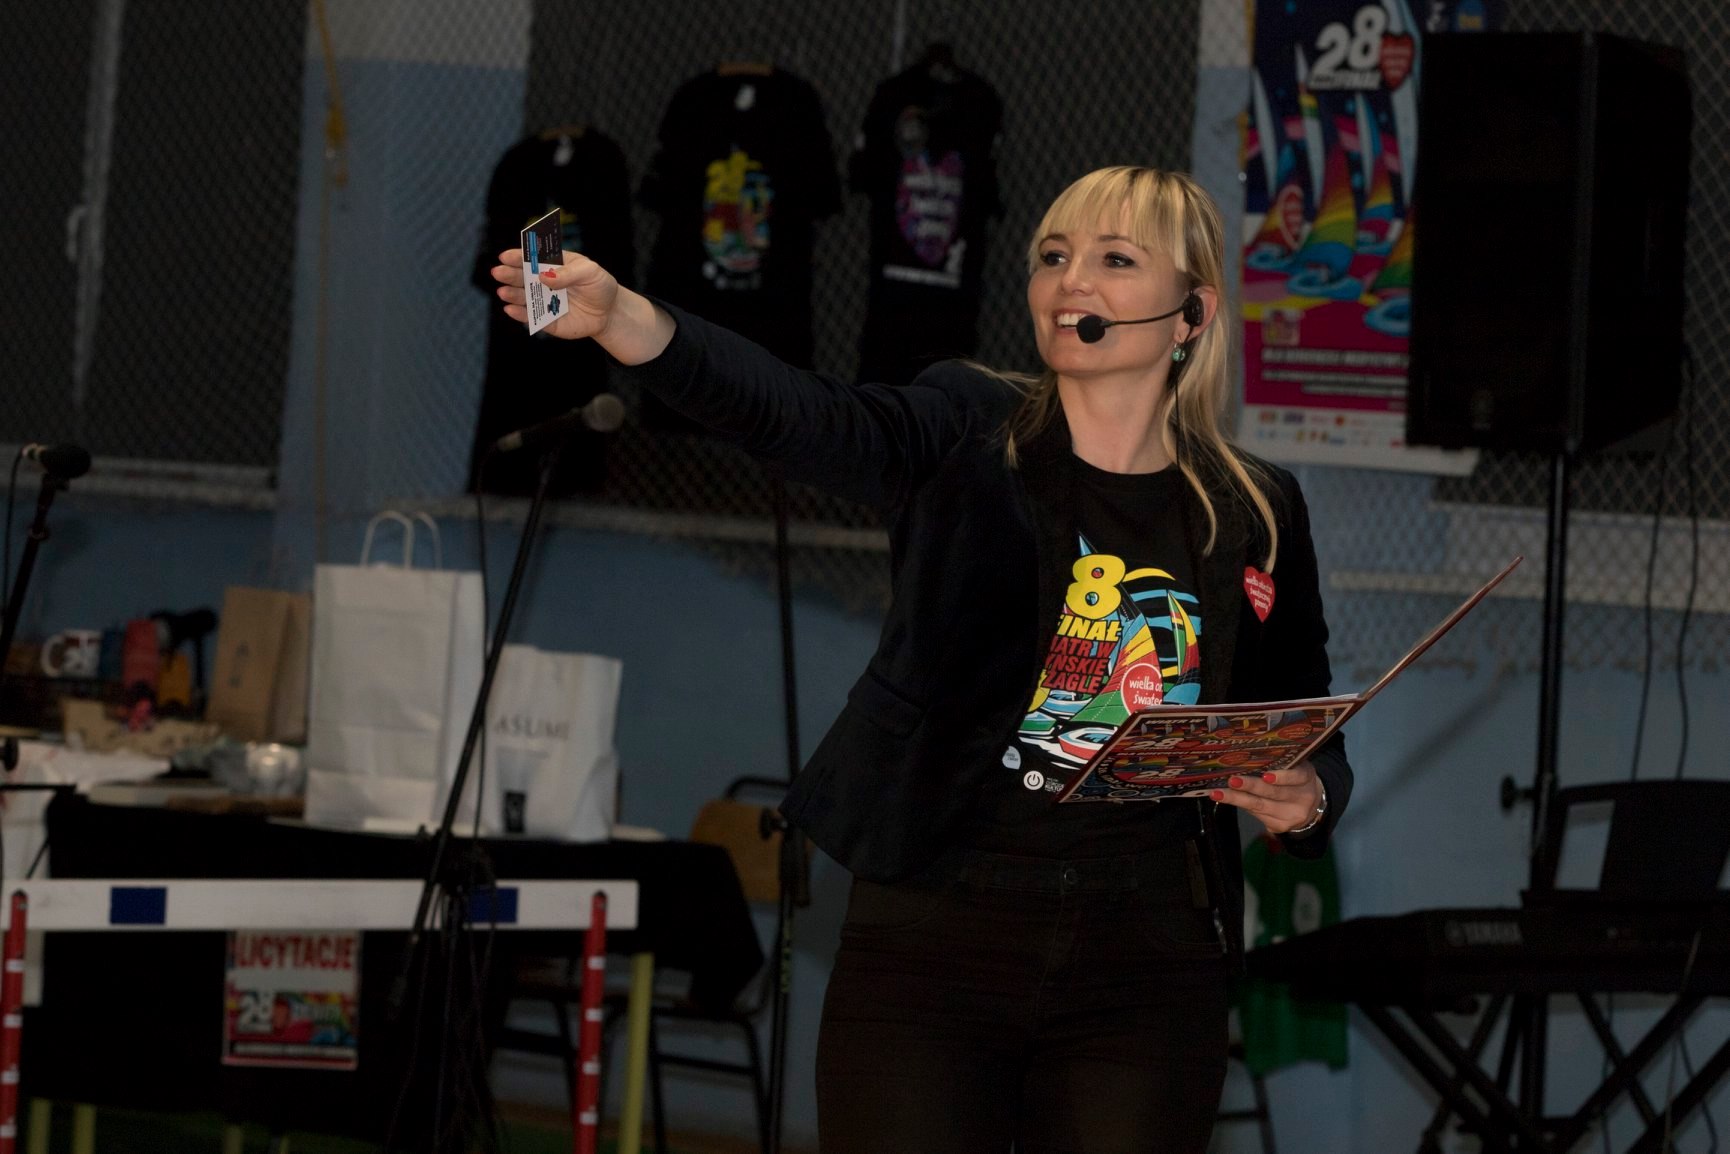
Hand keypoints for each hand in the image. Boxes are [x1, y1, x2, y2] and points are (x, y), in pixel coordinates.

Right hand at [490, 248, 618, 341]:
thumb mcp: (590, 272)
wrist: (610, 313)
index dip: (518, 256)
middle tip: (498, 272)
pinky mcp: (547, 321)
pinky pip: (532, 318)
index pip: (532, 258)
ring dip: (512, 294)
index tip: (505, 256)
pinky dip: (520, 314)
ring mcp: (544, 301)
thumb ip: (568, 273)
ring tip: (503, 292)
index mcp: (552, 264)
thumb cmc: (599, 286)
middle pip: (523, 277)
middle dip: (509, 274)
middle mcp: (544, 282)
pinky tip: (510, 309)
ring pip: (523, 297)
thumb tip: (543, 276)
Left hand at [1210, 761, 1323, 835]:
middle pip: (1274, 793)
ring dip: (1236, 799)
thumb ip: (1278, 763)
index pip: (1296, 777)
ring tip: (1218, 793)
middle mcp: (1302, 798)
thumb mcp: (1293, 767)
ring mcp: (1292, 815)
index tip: (1266, 775)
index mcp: (1307, 777)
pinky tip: (1225, 799)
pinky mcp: (1280, 826)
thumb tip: (1244, 757)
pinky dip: (1240, 805)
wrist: (1308, 804)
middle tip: (1232, 781)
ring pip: (1260, 806)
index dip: (1282, 777)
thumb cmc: (1294, 779)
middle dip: (1250, 787)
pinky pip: (1256, 815)